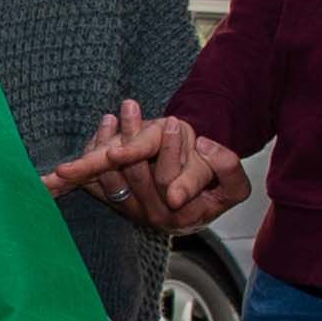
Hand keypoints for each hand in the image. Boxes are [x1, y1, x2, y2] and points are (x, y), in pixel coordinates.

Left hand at [38, 101, 253, 230]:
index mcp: (185, 211)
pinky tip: (103, 127)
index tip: (173, 122)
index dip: (172, 151)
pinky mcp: (114, 202)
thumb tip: (205, 145)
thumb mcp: (234, 185)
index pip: (172, 181)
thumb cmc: (211, 188)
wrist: (188, 203)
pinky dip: (88, 160)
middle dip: (134, 137)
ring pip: (111, 178)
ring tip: (112, 116)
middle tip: (131, 106)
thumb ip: (228, 168)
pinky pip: (93, 184)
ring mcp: (132, 211)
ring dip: (107, 143)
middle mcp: (155, 215)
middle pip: (136, 176)